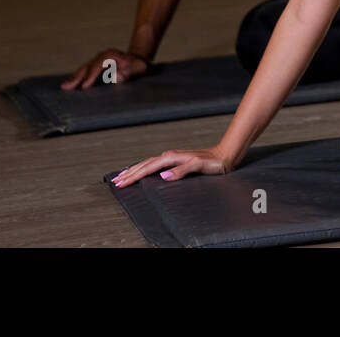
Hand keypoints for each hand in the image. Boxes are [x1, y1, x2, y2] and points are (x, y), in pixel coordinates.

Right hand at [60, 49, 149, 89]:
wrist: (138, 61)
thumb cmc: (139, 66)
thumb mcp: (139, 68)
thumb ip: (129, 72)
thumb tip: (115, 77)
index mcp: (111, 55)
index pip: (98, 66)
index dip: (91, 76)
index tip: (85, 86)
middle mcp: (102, 56)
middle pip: (88, 67)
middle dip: (77, 77)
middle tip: (66, 87)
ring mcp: (98, 61)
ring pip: (84, 69)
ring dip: (75, 78)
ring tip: (65, 87)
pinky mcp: (96, 66)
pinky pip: (85, 72)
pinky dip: (77, 77)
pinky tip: (70, 84)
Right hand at [110, 147, 232, 187]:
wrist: (224, 156)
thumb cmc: (213, 162)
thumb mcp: (197, 166)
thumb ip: (180, 171)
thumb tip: (163, 176)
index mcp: (172, 158)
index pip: (148, 168)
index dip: (134, 176)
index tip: (121, 182)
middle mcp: (170, 156)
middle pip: (144, 164)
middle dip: (129, 173)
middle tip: (116, 181)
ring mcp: (172, 158)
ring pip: (148, 163)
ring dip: (135, 169)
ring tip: (123, 175)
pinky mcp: (176, 161)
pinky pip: (154, 164)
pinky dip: (144, 167)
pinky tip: (143, 170)